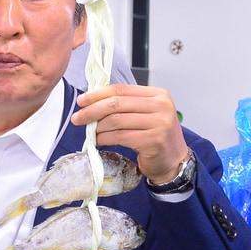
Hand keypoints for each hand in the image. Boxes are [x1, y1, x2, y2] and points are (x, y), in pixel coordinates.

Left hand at [73, 84, 189, 183]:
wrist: (173, 159)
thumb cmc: (155, 136)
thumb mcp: (144, 114)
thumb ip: (124, 105)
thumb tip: (92, 102)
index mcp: (157, 94)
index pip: (121, 89)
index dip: (97, 94)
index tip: (81, 101)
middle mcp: (161, 106)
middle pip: (116, 103)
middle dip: (92, 111)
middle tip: (77, 118)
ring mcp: (160, 123)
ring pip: (116, 120)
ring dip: (98, 127)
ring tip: (90, 132)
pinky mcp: (154, 140)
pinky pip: (120, 136)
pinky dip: (104, 138)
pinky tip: (98, 141)